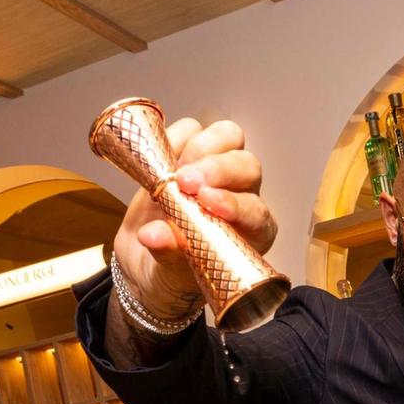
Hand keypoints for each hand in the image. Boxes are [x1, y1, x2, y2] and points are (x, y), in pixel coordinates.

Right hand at [112, 118, 277, 320]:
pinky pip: (192, 130)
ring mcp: (217, 172)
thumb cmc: (172, 273)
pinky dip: (175, 136)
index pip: (255, 210)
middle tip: (184, 181)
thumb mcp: (169, 273)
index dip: (234, 203)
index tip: (208, 203)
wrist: (148, 264)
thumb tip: (152, 236)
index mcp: (252, 232)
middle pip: (246, 165)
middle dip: (217, 169)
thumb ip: (167, 252)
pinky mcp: (189, 155)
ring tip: (171, 170)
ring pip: (227, 138)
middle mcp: (241, 197)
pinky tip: (159, 157)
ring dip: (199, 147)